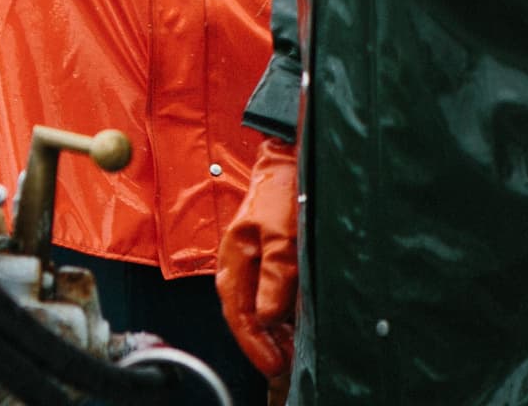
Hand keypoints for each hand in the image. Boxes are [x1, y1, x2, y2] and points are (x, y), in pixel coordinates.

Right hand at [216, 138, 298, 380]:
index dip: (255, 345)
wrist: (288, 161)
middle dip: (265, 345)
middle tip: (288, 367)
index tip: (273, 365)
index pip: (238, 315)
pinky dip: (280, 317)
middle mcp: (237, 269)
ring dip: (274, 334)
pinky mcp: (266, 263)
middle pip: (246, 318)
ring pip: (258, 311)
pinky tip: (295, 327)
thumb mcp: (280, 234)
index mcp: (232, 263)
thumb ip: (275, 274)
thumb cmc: (280, 191)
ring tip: (294, 354)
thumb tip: (266, 315)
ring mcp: (251, 266)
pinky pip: (269, 298)